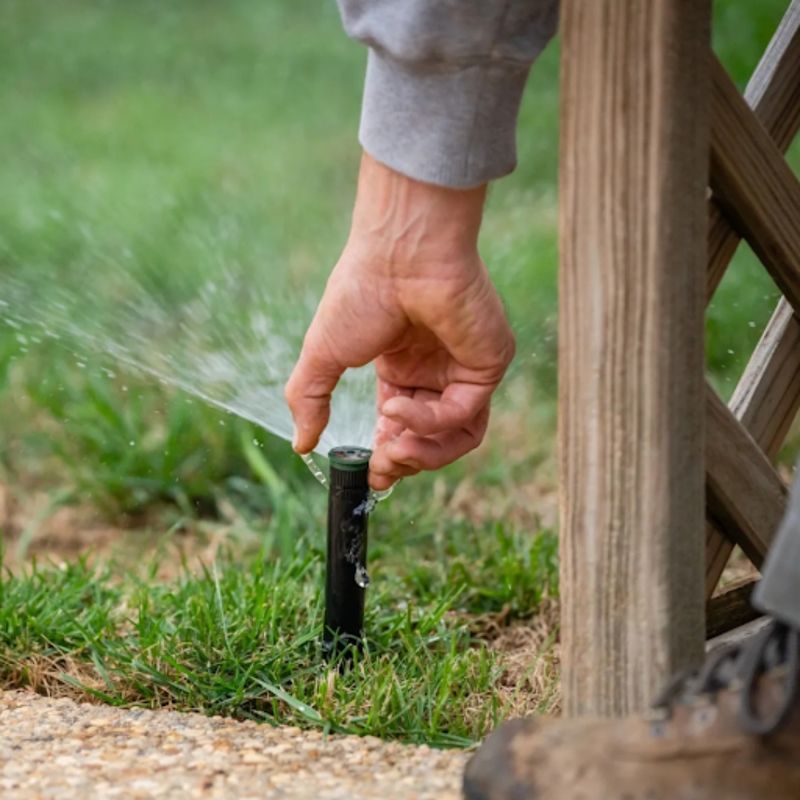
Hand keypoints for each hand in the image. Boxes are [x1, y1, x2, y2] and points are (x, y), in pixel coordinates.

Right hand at [285, 153, 514, 489]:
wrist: (398, 253)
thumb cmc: (361, 293)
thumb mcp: (322, 355)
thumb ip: (310, 400)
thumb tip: (300, 446)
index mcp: (402, 368)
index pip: (404, 427)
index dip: (389, 456)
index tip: (370, 475)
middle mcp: (436, 371)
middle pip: (433, 439)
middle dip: (404, 461)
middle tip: (380, 468)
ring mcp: (463, 368)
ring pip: (459, 437)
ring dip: (423, 454)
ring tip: (393, 450)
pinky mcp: (487, 364)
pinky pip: (465, 413)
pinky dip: (429, 421)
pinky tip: (397, 406)